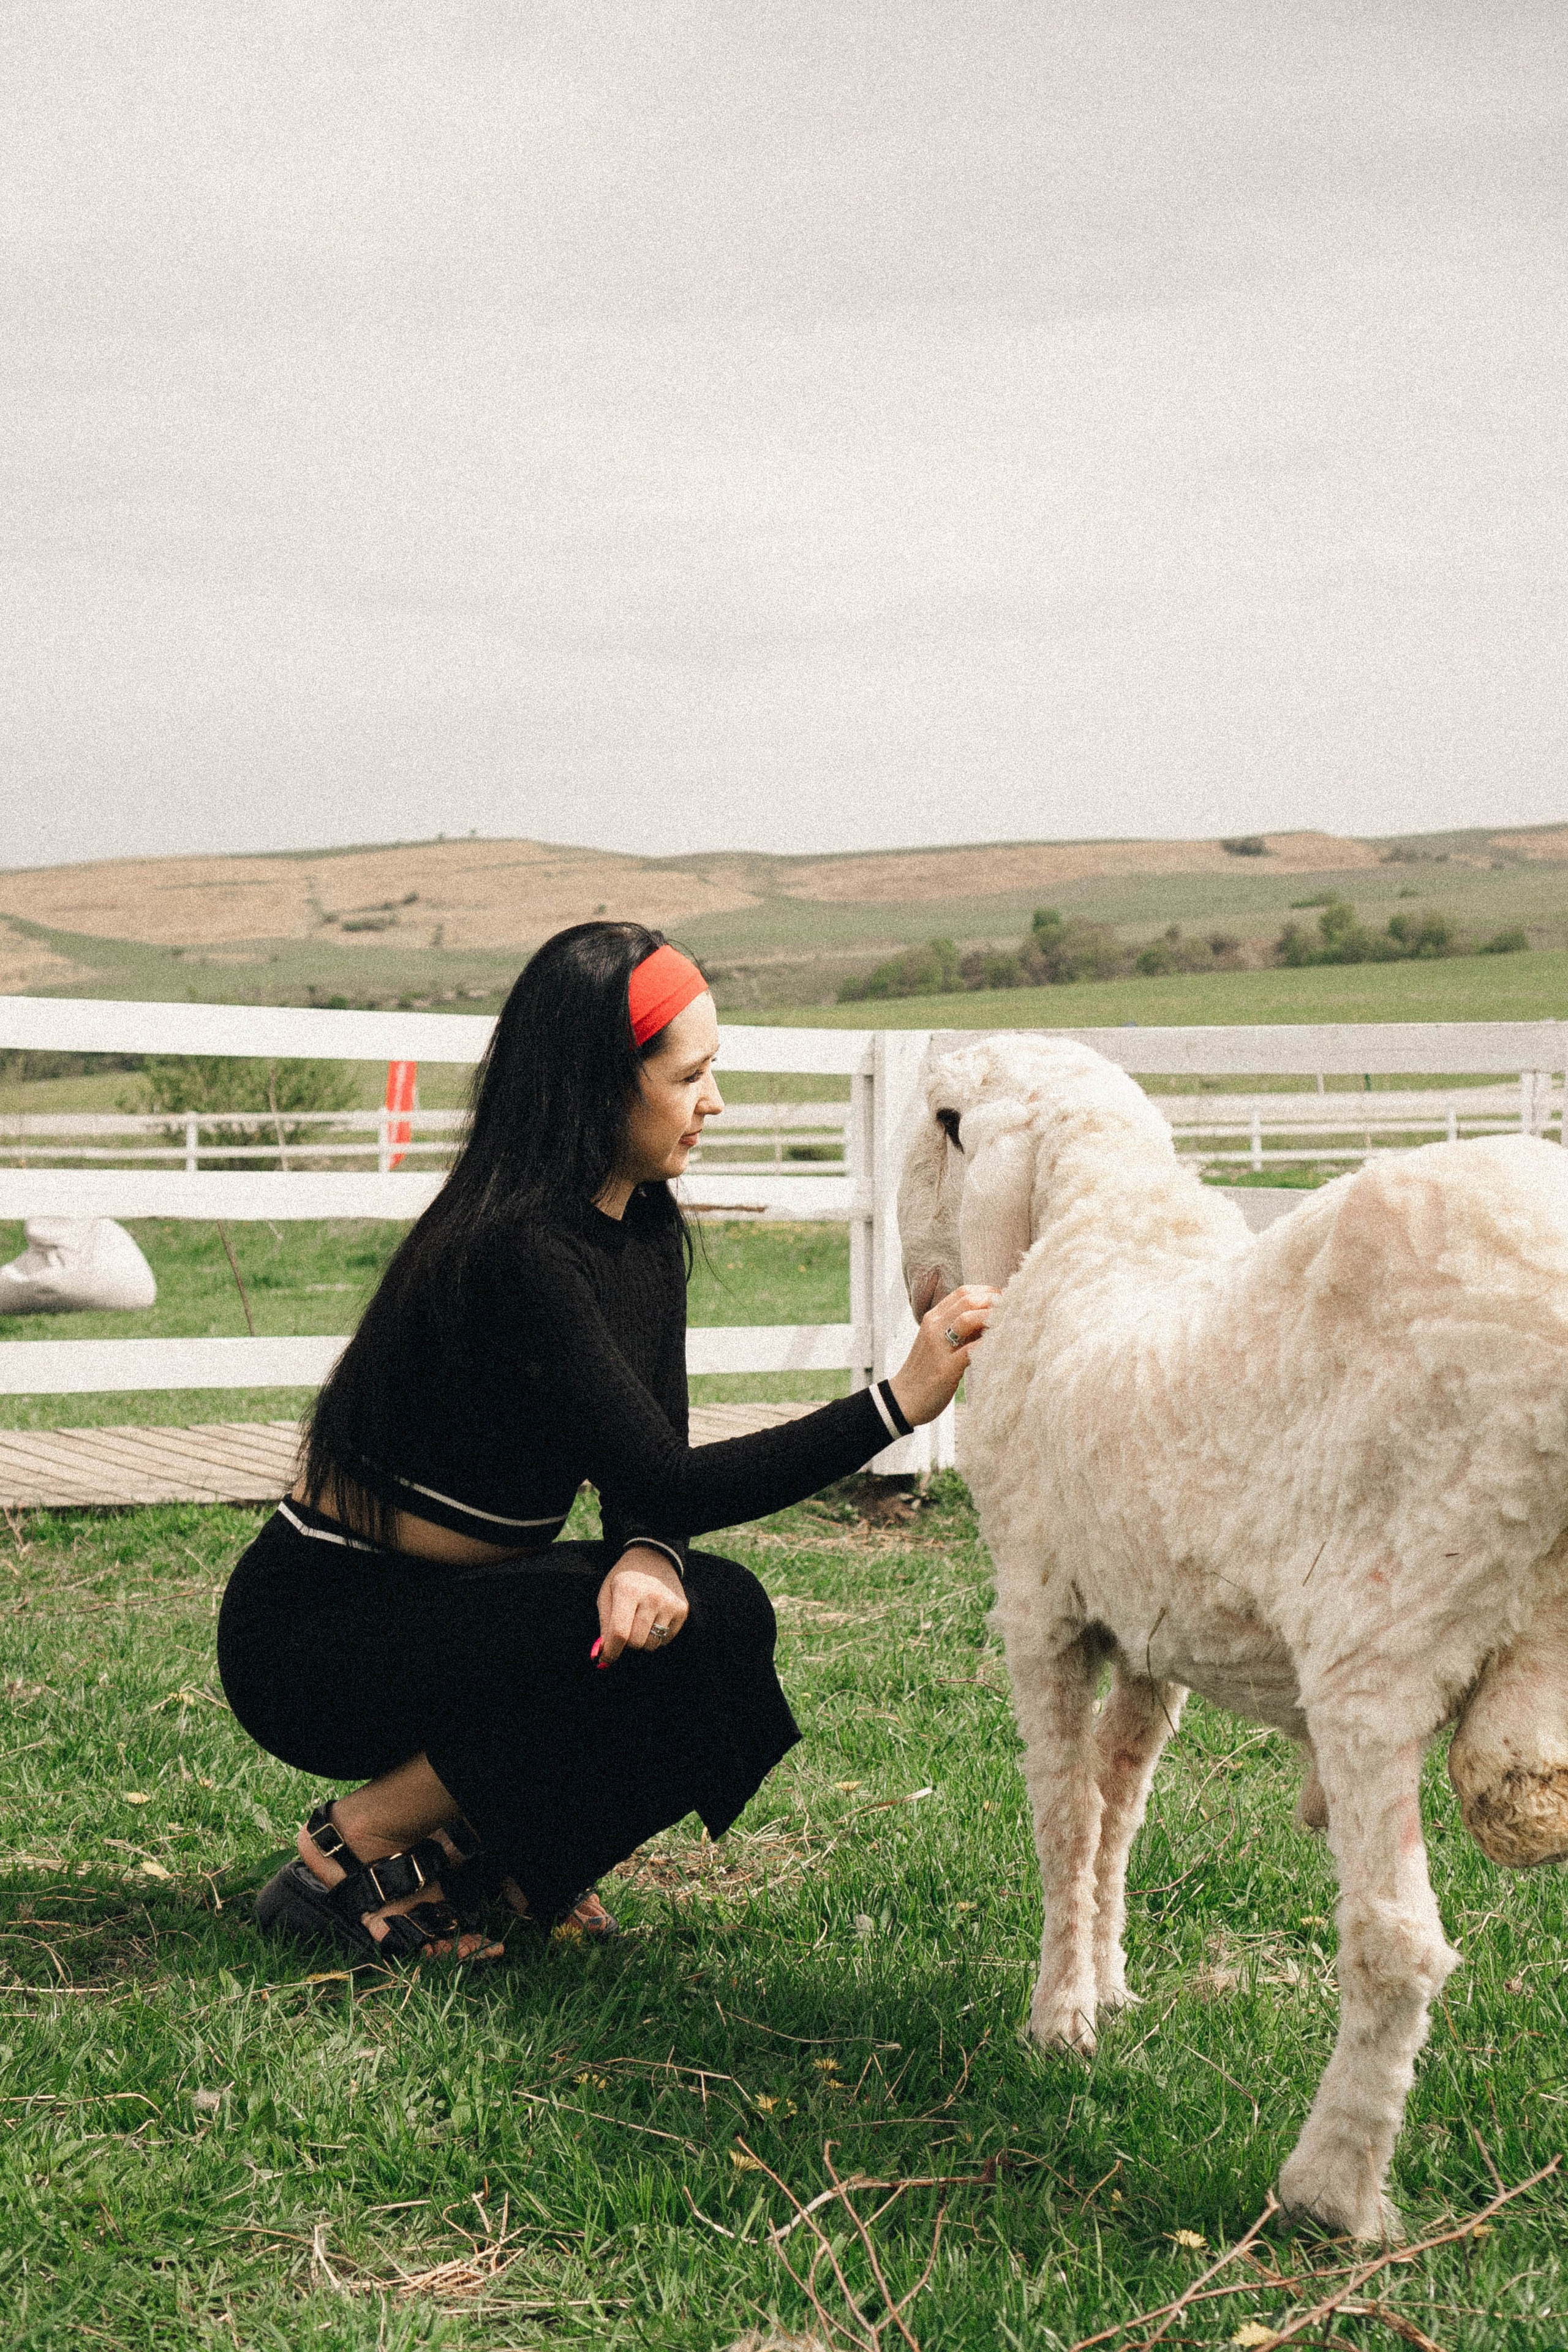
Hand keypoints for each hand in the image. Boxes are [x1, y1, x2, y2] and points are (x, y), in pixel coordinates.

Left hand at [595, 1545, 689, 1664]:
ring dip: (642, 1640)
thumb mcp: (607, 1593)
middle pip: (636, 1642)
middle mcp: (652, 1597)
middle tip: (624, 1632)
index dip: (611, 1652)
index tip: (605, 1659)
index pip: (619, 1633)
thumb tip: (604, 1652)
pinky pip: (666, 1639)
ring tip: (639, 1623)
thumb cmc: (625, 1579)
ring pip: (652, 1644)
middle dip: (626, 1644)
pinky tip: (653, 1618)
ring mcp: (670, 1603)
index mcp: (628, 1591)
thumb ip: (605, 1622)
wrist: (653, 1558)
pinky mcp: (682, 1609)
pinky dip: (656, 1636)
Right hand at [887, 1285, 996, 1426]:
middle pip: (967, 1300)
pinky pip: (970, 1350)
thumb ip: (960, 1329)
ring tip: (1009, 1324)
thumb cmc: (926, 1371)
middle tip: (1013, 1310)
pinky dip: (989, 1345)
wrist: (903, 1400)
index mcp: (933, 1319)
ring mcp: (938, 1347)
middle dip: (994, 1301)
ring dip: (992, 1318)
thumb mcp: (939, 1342)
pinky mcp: (945, 1369)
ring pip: (967, 1319)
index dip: (987, 1292)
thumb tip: (989, 1319)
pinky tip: (1003, 1346)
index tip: (1004, 1301)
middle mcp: (933, 1327)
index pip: (962, 1292)